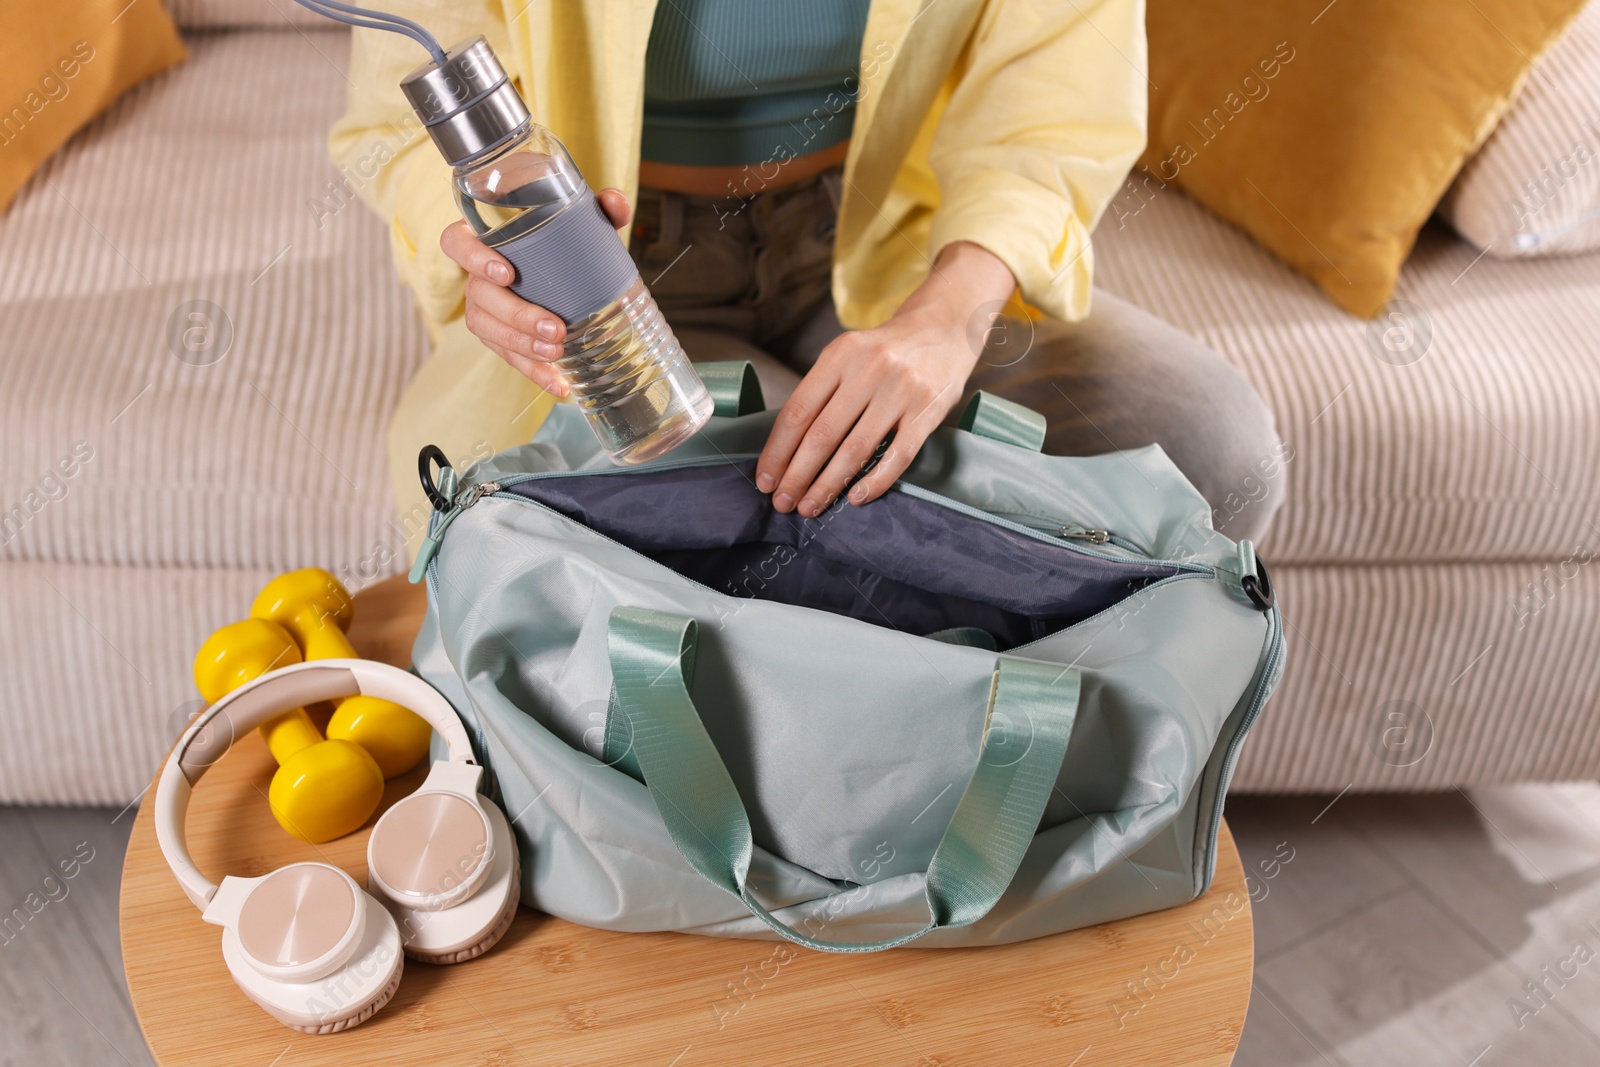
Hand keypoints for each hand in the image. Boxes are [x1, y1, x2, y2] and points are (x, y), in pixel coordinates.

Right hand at [440, 188, 631, 397]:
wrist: (563, 266)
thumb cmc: (559, 238)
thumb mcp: (580, 220)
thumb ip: (598, 208)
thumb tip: (616, 202)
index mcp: (483, 239)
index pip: (456, 242)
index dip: (473, 258)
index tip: (506, 273)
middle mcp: (476, 275)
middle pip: (479, 297)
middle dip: (516, 317)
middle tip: (555, 329)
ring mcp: (484, 308)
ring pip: (488, 330)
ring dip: (522, 347)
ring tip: (557, 355)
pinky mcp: (500, 336)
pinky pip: (508, 357)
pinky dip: (534, 373)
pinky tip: (560, 385)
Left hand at [756, 241, 1015, 516]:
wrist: (946, 328)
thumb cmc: (886, 351)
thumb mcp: (848, 355)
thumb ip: (822, 391)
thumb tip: (787, 448)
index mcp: (840, 355)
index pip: (798, 411)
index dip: (778, 451)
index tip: (765, 480)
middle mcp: (869, 370)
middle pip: (822, 435)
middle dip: (797, 476)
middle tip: (782, 502)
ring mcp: (901, 391)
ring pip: (855, 450)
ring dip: (828, 485)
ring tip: (810, 507)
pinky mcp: (928, 411)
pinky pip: (898, 456)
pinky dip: (875, 481)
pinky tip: (856, 498)